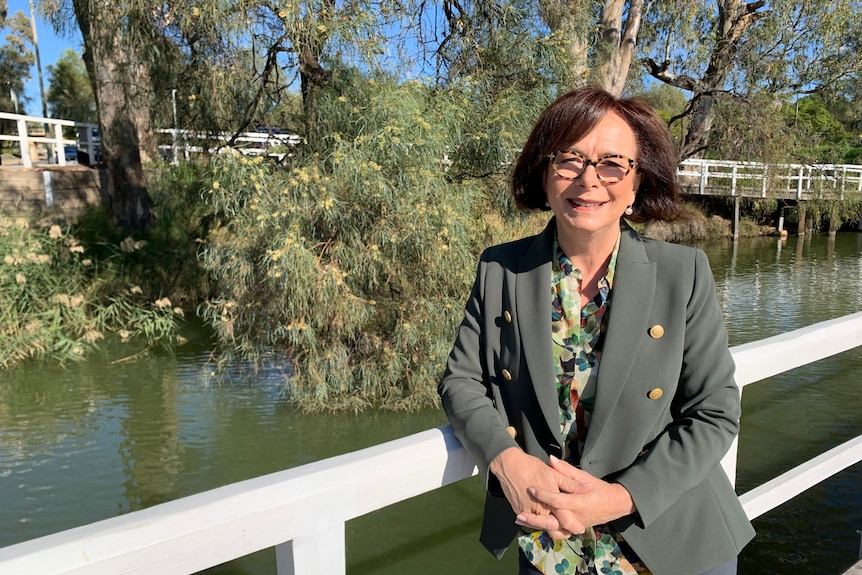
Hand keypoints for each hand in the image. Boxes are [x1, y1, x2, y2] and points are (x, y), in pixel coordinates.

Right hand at [493, 451, 590, 538]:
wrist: (508, 465)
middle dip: (562, 530)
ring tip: (559, 526)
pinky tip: (543, 519)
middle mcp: (539, 509)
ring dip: (549, 526)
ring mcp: (527, 512)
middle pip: (552, 526)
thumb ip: (571, 483)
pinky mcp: (519, 511)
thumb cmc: (531, 467)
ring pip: (541, 525)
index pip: (564, 518)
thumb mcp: (554, 473)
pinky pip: (530, 521)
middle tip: (570, 531)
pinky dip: (537, 522)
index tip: (580, 528)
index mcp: (550, 500)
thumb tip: (588, 487)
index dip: (573, 525)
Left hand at [515, 455, 635, 537]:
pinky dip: (546, 530)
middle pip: (552, 522)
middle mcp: (576, 517)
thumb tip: (550, 458)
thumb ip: (565, 469)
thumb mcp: (584, 476)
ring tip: (521, 520)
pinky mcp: (574, 529)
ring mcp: (575, 526)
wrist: (614, 504)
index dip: (543, 494)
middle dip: (535, 519)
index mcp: (579, 502)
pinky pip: (559, 533)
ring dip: (538, 527)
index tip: (531, 487)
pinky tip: (534, 524)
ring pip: (554, 531)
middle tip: (519, 514)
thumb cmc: (599, 488)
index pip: (557, 500)